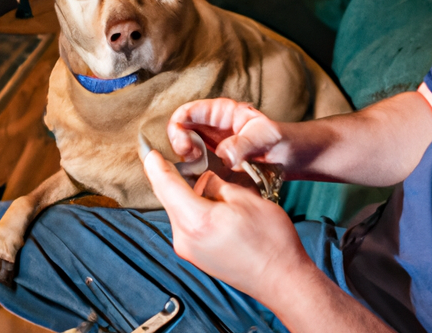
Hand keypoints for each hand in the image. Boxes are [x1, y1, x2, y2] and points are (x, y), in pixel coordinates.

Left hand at [142, 148, 310, 304]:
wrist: (282, 280)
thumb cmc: (270, 241)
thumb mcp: (245, 198)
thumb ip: (217, 184)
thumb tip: (204, 179)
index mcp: (196, 220)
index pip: (165, 186)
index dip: (155, 165)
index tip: (149, 151)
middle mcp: (185, 238)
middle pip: (169, 198)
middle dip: (175, 176)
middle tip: (188, 158)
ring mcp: (188, 250)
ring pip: (179, 210)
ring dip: (188, 193)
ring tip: (213, 184)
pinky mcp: (196, 256)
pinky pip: (187, 223)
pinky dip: (195, 208)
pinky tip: (214, 203)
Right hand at [167, 98, 288, 171]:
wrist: (291, 157)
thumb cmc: (279, 138)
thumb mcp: (264, 136)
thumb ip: (243, 143)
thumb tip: (223, 156)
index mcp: (220, 112)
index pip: (188, 112)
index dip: (179, 126)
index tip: (185, 144)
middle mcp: (211, 127)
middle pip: (181, 131)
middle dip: (180, 144)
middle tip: (192, 158)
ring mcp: (211, 146)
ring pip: (186, 152)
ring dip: (188, 162)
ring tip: (203, 170)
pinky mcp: (214, 165)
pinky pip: (197, 168)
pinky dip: (196, 175)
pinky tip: (205, 180)